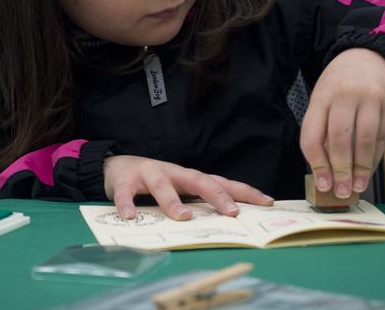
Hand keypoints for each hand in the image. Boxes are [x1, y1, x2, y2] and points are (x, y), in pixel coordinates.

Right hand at [103, 155, 273, 220]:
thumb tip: (228, 220)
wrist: (116, 165)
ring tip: (183, 217)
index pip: (222, 182)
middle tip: (232, 212)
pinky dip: (127, 204)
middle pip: (199, 180)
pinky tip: (130, 217)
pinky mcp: (126, 180)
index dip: (244, 192)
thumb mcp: (180, 188)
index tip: (267, 203)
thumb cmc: (155, 181)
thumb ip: (197, 201)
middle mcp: (174, 172)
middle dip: (218, 195)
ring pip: (163, 186)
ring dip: (173, 202)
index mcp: (189, 177)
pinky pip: (126, 193)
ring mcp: (150, 174)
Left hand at [300, 48, 384, 198]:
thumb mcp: (323, 100)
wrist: (369, 58)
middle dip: (340, 170)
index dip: (317, 164)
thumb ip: (320, 130)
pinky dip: (374, 158)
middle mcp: (345, 95)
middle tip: (340, 192)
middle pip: (339, 139)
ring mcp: (371, 98)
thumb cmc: (339, 86)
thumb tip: (323, 173)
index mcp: (321, 96)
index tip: (322, 184)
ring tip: (356, 187)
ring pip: (364, 140)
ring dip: (360, 169)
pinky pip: (382, 137)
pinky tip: (368, 171)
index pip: (313, 135)